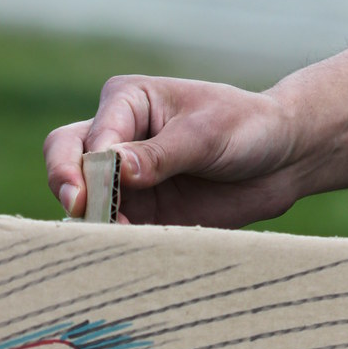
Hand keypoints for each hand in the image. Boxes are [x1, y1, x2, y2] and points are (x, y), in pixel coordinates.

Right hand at [44, 75, 299, 226]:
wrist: (282, 161)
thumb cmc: (246, 128)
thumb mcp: (206, 135)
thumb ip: (160, 154)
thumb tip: (115, 168)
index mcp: (128, 102)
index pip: (91, 134)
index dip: (89, 162)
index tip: (108, 182)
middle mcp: (117, 138)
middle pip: (65, 159)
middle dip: (67, 184)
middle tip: (79, 208)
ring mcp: (125, 179)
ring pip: (83, 199)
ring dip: (92, 218)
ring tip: (116, 233)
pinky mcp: (140, 213)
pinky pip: (113, 228)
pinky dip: (113, 239)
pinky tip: (129, 246)